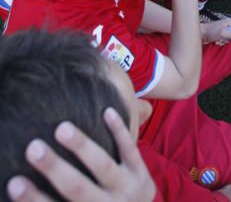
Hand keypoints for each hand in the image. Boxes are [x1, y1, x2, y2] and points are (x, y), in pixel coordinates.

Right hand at [6, 109, 155, 201]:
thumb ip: (58, 200)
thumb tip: (22, 185)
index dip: (34, 199)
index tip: (14, 182)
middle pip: (78, 188)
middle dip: (55, 168)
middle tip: (33, 148)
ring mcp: (127, 191)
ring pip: (103, 166)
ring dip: (83, 146)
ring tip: (62, 129)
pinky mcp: (142, 175)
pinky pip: (130, 150)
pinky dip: (119, 131)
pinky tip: (107, 112)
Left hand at [201, 19, 230, 45]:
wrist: (200, 33)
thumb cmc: (211, 31)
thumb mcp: (223, 33)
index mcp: (230, 22)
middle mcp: (228, 25)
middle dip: (229, 40)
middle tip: (222, 40)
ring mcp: (224, 30)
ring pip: (229, 39)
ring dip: (224, 42)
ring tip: (217, 41)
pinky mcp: (220, 34)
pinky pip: (224, 40)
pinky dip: (221, 42)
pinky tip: (215, 41)